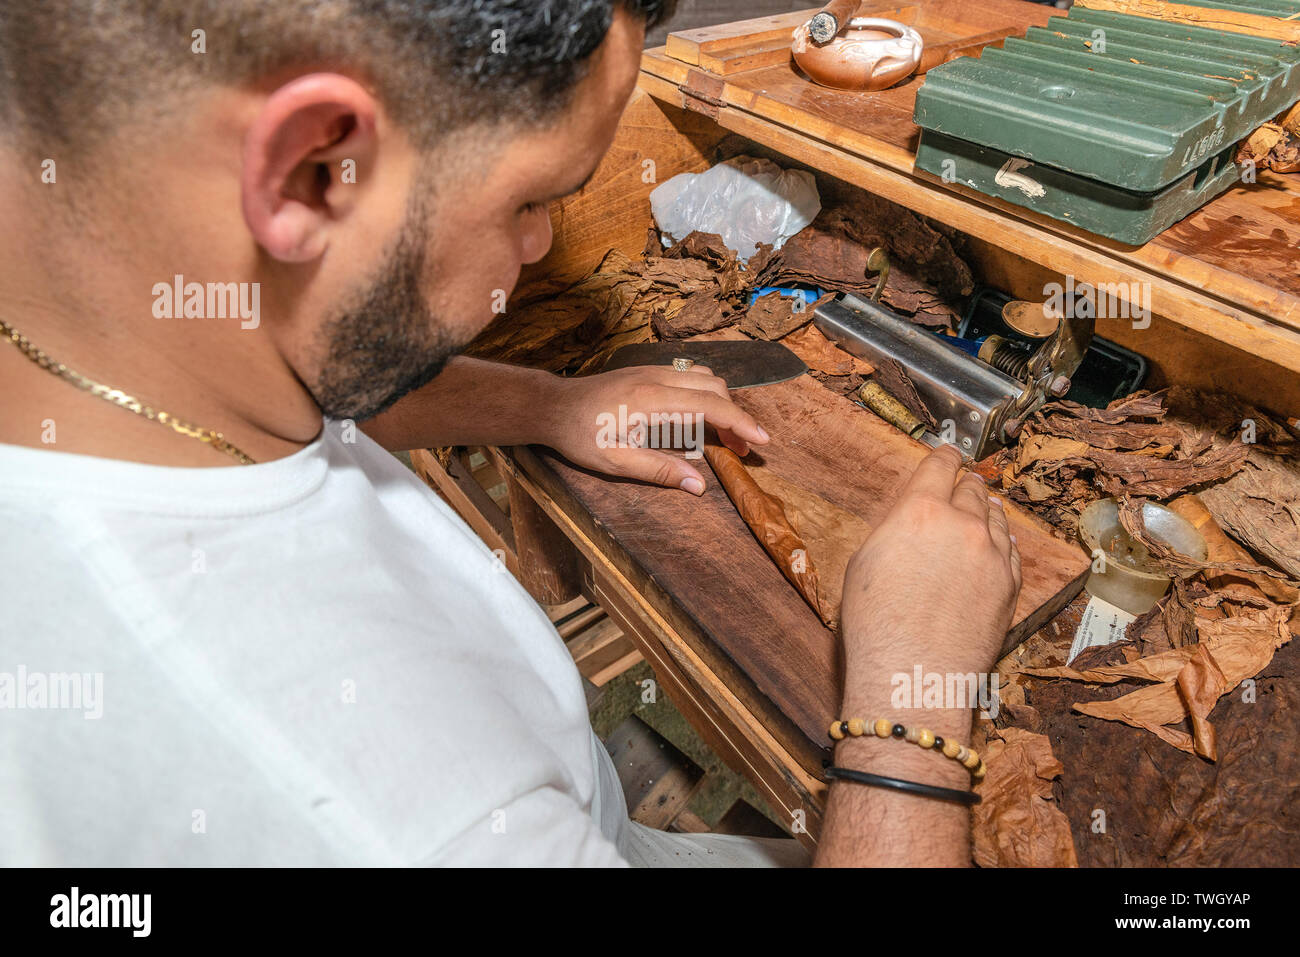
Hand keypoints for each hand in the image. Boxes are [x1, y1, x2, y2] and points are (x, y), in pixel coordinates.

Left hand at [543, 365, 768, 493]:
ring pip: (704, 377)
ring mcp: (652, 370)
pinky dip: (706, 394)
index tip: (761, 441)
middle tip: (742, 449)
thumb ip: (660, 471)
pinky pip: (688, 376)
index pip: (711, 405)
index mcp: (652, 400)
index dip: (741, 423)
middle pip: (714, 387)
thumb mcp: (616, 461)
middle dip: (735, 417)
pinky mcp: (647, 370)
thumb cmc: (579, 436)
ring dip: (722, 403)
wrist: (553, 406)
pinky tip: (702, 417)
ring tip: (726, 436)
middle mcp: (657, 378)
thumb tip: (699, 486)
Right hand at [840, 444, 1022, 684]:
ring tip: (984, 505)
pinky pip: (1012, 549)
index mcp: (920, 510)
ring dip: (986, 508)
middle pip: (971, 489)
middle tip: (963, 481)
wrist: (914, 674)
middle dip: (964, 483)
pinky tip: (1000, 540)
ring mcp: (993, 554)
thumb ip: (895, 529)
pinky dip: (1003, 539)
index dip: (943, 456)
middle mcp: (963, 524)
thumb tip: (913, 523)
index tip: (947, 452)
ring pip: (995, 517)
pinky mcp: (1010, 584)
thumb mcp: (865, 562)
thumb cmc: (876, 625)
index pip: (939, 467)